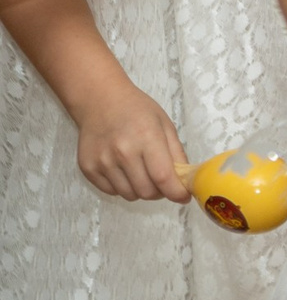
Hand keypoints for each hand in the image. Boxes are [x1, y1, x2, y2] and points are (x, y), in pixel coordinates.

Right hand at [69, 76, 188, 202]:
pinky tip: (125, 171)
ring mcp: (102, 162)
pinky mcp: (88, 169)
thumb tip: (185, 181)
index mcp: (147, 137)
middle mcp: (123, 152)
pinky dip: (123, 187)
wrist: (100, 101)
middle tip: (163, 183)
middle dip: (160, 192)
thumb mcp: (165, 124)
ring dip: (141, 191)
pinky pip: (111, 191)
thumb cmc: (137, 110)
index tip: (184, 197)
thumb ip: (176, 153)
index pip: (163, 177)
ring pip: (129, 195)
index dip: (176, 192)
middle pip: (146, 191)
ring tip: (143, 174)